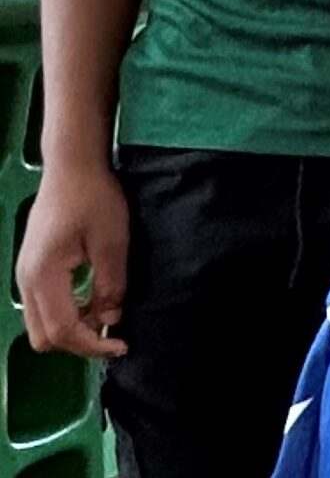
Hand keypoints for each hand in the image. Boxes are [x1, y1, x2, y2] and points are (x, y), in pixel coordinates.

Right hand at [15, 162, 129, 357]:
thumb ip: (111, 286)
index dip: (92, 345)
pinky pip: (43, 306)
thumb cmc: (94, 199)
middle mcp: (25, 281)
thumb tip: (111, 321)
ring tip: (106, 312)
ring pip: (41, 324)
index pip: (62, 330)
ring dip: (72, 328)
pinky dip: (66, 313)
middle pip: (44, 336)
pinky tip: (93, 298)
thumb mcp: (112, 243)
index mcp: (43, 276)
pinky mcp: (32, 268)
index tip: (122, 345)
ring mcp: (25, 275)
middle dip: (78, 342)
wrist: (72, 167)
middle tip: (113, 331)